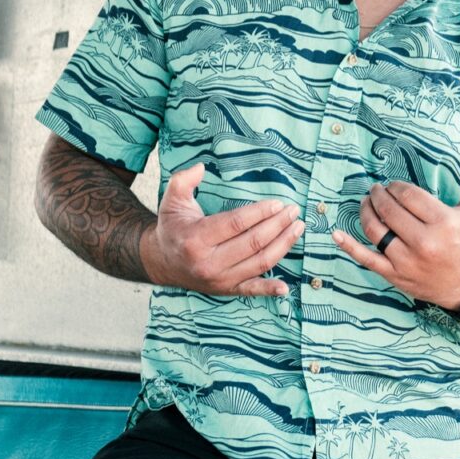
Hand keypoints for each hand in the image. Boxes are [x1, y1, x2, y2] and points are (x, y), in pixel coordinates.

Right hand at [139, 163, 302, 296]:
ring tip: (297, 228)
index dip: (260, 213)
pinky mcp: (225, 290)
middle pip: (252, 243)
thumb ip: (183, 180)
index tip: (278, 203)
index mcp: (195, 238)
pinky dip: (269, 290)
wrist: (162, 261)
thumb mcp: (171, 200)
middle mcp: (208, 262)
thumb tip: (201, 167)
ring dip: (282, 246)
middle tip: (294, 212)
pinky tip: (285, 287)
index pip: (235, 224)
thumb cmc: (173, 228)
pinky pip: (251, 291)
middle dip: (277, 225)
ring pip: (258, 263)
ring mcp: (219, 279)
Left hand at [332, 153, 459, 308]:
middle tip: (376, 190)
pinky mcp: (396, 275)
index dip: (396, 187)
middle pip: (390, 210)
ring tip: (366, 203)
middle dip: (379, 195)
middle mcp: (424, 242)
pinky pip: (367, 259)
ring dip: (365, 212)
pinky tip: (336, 233)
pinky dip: (349, 246)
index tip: (392, 185)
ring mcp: (407, 261)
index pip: (408, 195)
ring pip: (376, 230)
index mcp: (443, 222)